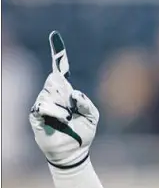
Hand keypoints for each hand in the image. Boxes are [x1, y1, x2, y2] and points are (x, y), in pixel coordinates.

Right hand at [29, 31, 99, 168]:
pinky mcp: (36, 115)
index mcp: (66, 92)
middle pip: (54, 80)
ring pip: (49, 93)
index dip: (58, 53)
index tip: (54, 35)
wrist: (74, 152)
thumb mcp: (93, 116)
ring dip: (63, 107)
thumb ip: (87, 103)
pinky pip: (43, 106)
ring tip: (68, 119)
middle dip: (64, 92)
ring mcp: (43, 104)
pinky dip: (56, 112)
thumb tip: (74, 94)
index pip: (60, 69)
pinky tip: (64, 119)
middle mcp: (53, 95)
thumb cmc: (83, 133)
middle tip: (71, 109)